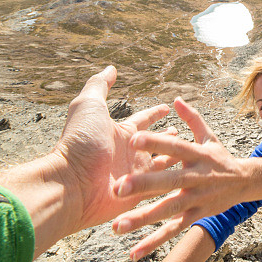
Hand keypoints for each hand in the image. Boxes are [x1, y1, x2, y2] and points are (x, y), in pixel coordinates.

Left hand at [0, 66, 171, 256]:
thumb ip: (100, 85)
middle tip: (182, 131)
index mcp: (122, 133)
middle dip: (169, 136)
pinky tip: (189, 178)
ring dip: (174, 158)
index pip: (144, 119)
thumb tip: (111, 68)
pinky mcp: (140, 194)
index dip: (155, 112)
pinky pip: (161, 186)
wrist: (72, 184)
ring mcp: (136, 174)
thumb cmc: (79, 143)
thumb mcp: (89, 106)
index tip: (168, 107)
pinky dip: (173, 181)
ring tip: (190, 154)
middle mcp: (131, 153)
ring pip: (163, 163)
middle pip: (156, 142)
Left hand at [111, 97, 246, 259]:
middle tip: (118, 188)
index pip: (175, 146)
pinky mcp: (196, 216)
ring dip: (142, 218)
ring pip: (168, 210)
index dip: (156, 142)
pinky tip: (134, 253)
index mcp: (197, 154)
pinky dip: (154, 242)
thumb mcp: (209, 136)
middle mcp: (197, 177)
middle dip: (144, 185)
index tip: (133, 137)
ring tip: (117, 226)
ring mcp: (197, 199)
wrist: (247, 182)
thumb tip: (176, 99)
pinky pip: (173, 230)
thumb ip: (191, 118)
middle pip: (169, 181)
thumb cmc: (220, 157)